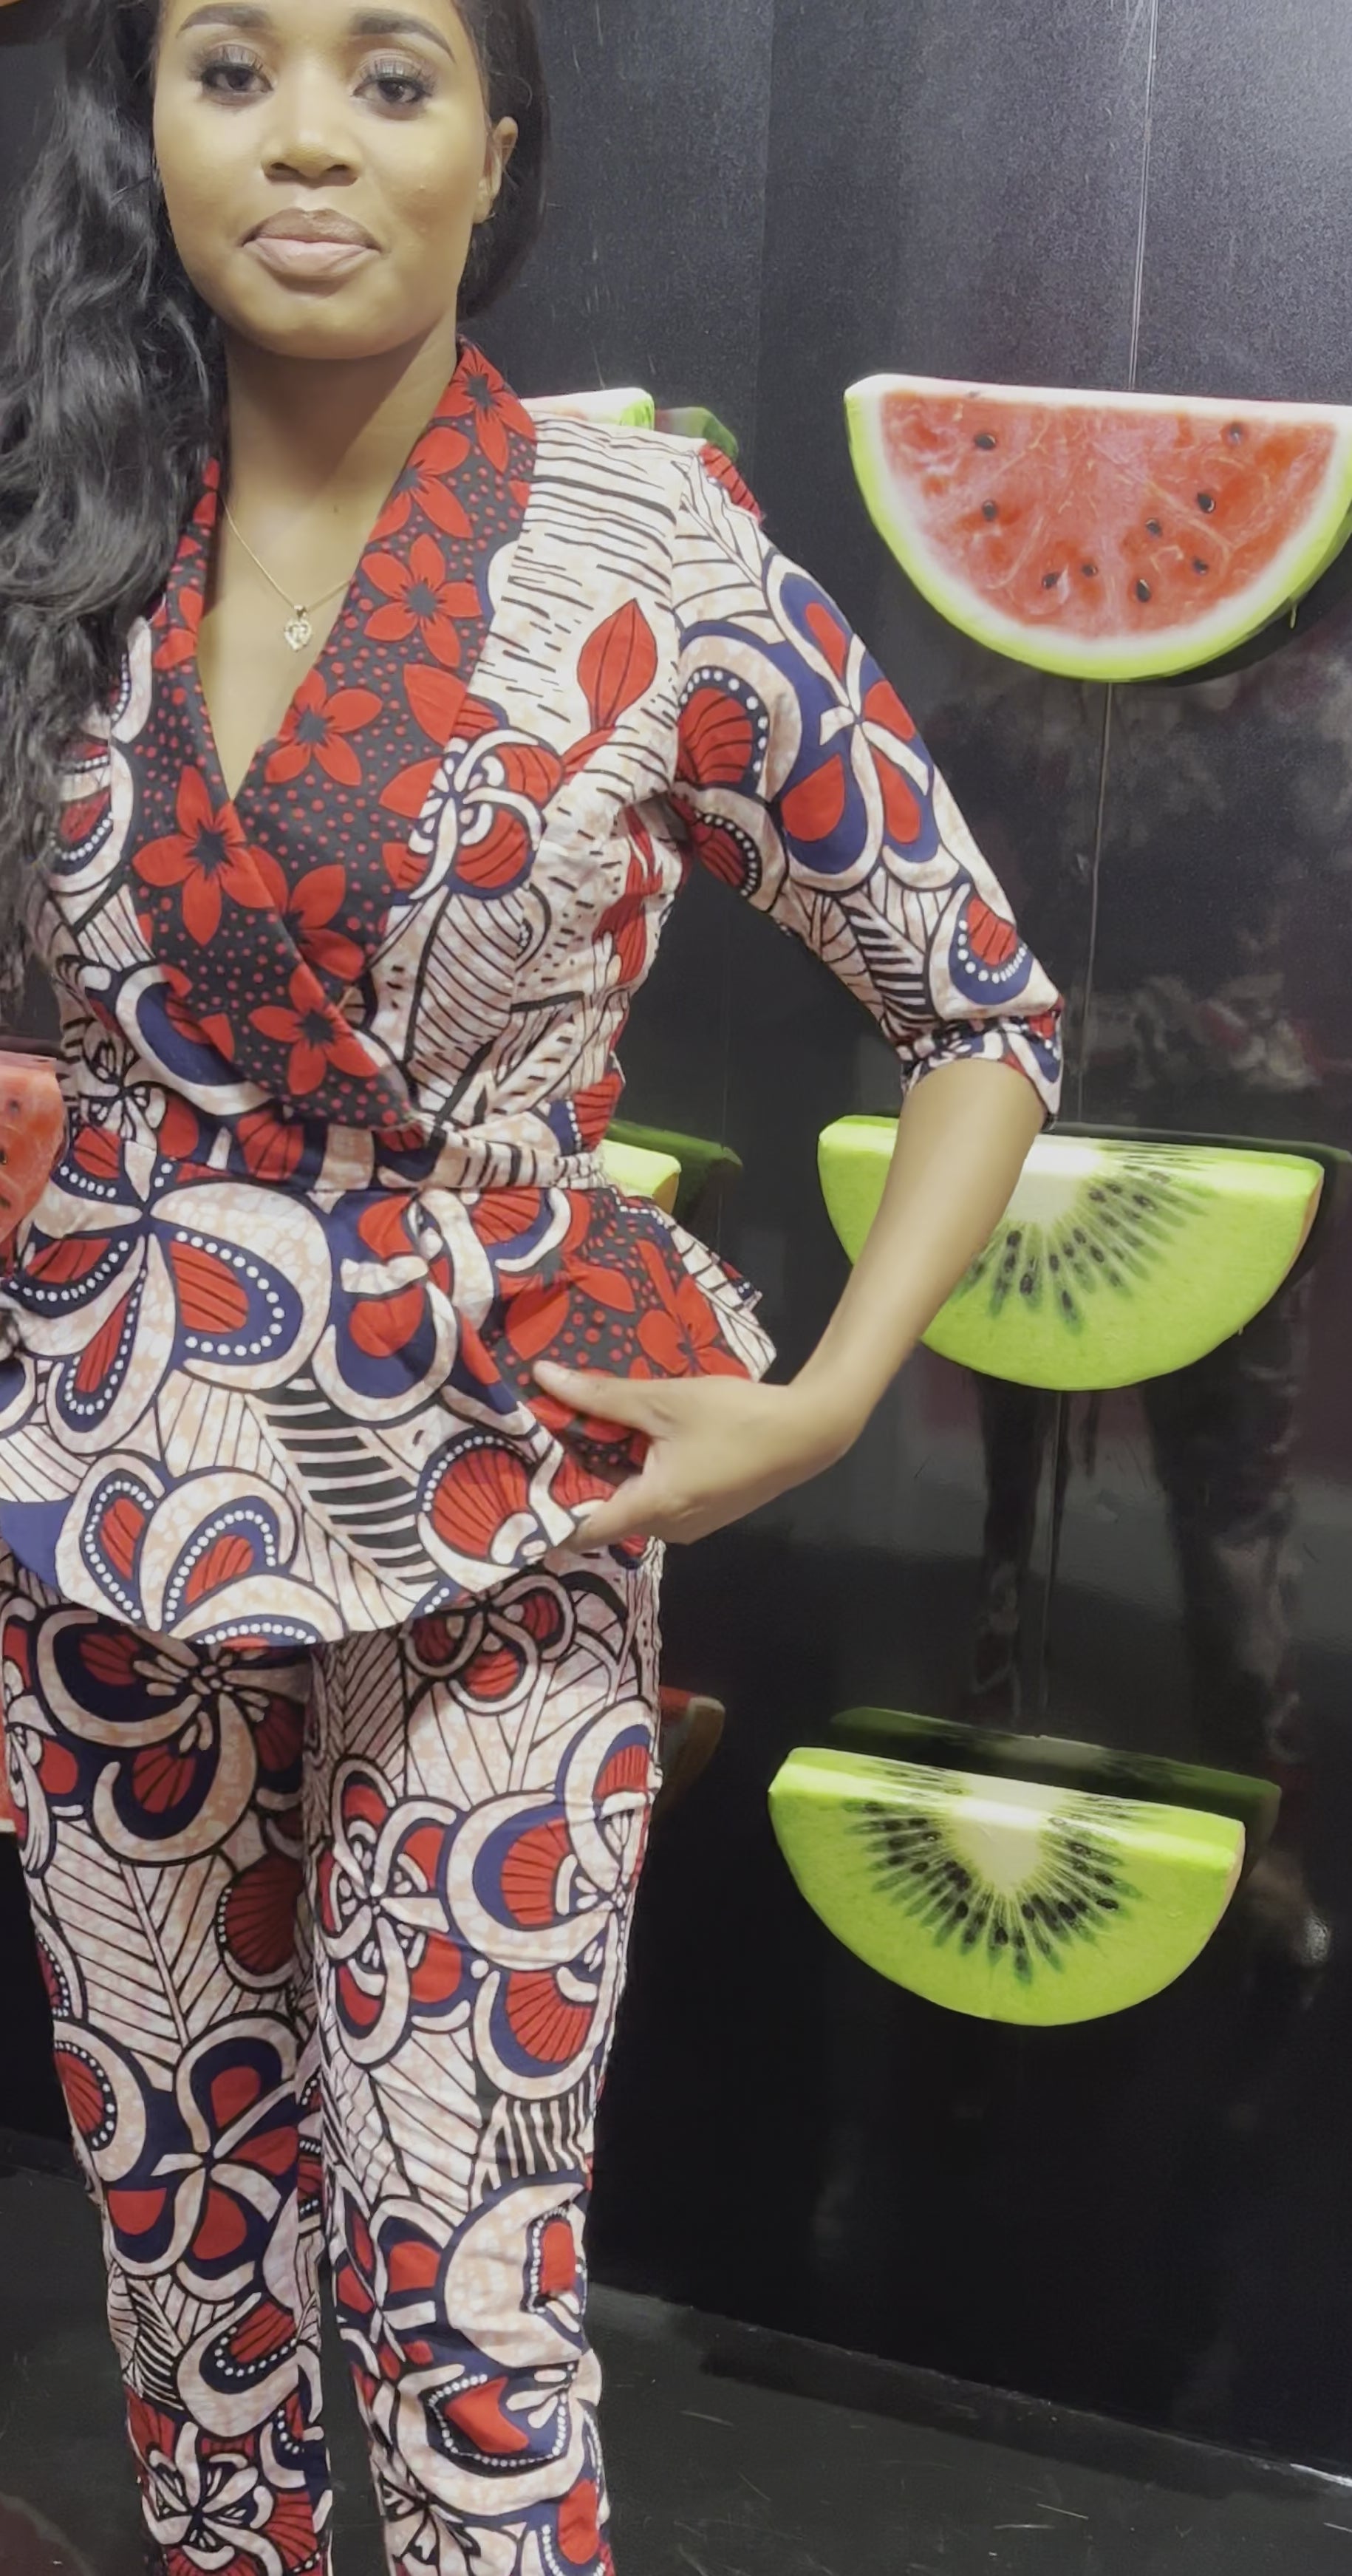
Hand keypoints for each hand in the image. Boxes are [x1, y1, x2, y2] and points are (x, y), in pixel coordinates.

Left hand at [532, 1361, 860, 1548]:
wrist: (809, 1432)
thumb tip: (543, 1378)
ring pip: (631, 1507)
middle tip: (545, 1444)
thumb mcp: (664, 1400)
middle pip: (604, 1516)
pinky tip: (631, 1439)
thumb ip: (602, 1395)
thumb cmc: (735, 1416)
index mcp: (654, 1508)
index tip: (518, 1483)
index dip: (546, 1512)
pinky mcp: (706, 1513)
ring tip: (582, 1433)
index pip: (580, 1531)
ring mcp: (690, 1526)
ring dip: (608, 1476)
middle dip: (575, 1482)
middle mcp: (667, 1530)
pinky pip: (656, 1501)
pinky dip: (638, 1477)